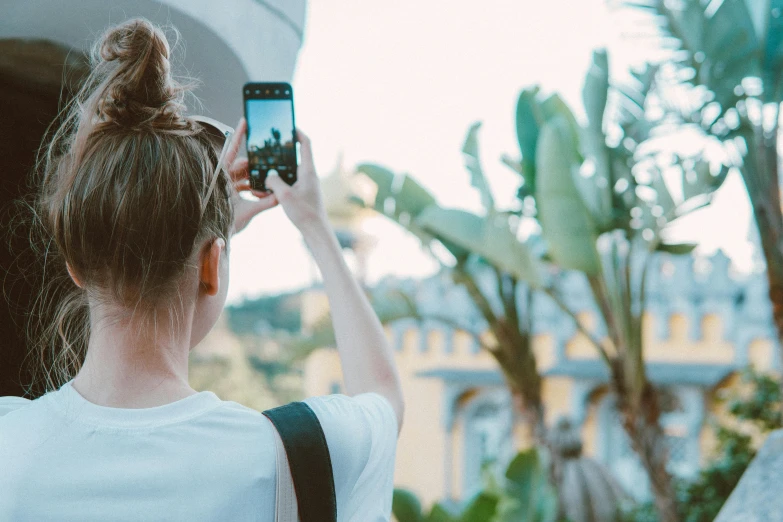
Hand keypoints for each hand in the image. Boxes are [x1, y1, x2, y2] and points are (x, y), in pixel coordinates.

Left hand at [223, 118, 278, 233]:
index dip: (239, 136)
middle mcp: (224, 179)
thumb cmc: (225, 224)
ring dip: (258, 180)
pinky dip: (255, 189)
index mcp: (223, 177)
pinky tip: (265, 193)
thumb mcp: (248, 213)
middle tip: (272, 166)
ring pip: (246, 177)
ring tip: (270, 184)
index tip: (245, 121)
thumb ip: (265, 203)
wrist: (214, 238)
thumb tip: (280, 196)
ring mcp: (228, 187)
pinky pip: (245, 187)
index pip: (232, 152)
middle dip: (258, 166)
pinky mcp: (231, 195)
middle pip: (243, 166)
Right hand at [264, 128, 328, 233]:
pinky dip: (277, 185)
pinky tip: (264, 190)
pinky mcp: (302, 195)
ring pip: (289, 173)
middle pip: (295, 158)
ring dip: (276, 172)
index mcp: (308, 171)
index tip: (289, 126)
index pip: (306, 144)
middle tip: (267, 149)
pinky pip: (288, 184)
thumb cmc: (304, 213)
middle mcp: (308, 176)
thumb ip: (274, 181)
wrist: (315, 232)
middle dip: (281, 154)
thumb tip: (268, 175)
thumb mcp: (285, 195)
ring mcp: (305, 186)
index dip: (298, 133)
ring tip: (261, 172)